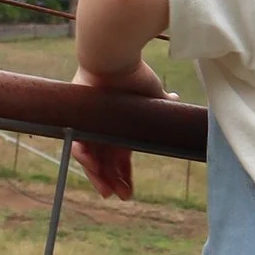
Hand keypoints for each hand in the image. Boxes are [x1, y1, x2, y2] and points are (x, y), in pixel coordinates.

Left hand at [73, 56, 167, 202]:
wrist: (116, 58)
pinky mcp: (78, 119)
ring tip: (106, 190)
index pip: (120, 159)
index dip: (124, 176)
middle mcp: (103, 130)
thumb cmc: (135, 75)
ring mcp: (89, 126)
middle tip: (118, 196)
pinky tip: (95, 168)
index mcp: (120, 129)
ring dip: (97, 176)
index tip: (128, 193)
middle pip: (104, 163)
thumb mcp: (153, 95)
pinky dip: (86, 159)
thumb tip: (175, 98)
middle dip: (110, 182)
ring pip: (90, 159)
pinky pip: (78, 145)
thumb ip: (163, 102)